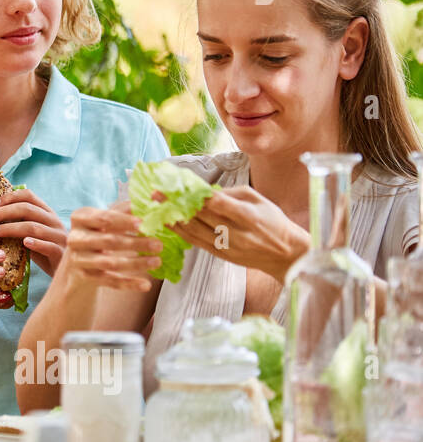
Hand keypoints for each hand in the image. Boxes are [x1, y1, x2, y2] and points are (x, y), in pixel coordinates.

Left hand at [0, 187, 67, 275]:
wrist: (66, 271)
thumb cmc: (43, 252)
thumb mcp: (31, 235)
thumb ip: (18, 225)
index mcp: (46, 212)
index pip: (28, 196)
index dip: (9, 197)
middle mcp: (54, 221)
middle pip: (28, 209)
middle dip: (4, 212)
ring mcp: (59, 237)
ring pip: (34, 227)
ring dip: (11, 228)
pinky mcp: (61, 253)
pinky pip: (48, 246)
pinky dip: (35, 244)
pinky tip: (24, 244)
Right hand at [61, 202, 164, 291]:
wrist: (77, 262)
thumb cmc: (97, 234)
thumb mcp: (105, 220)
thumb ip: (124, 210)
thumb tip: (153, 198)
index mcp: (81, 218)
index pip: (104, 218)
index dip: (124, 221)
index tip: (144, 223)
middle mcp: (76, 238)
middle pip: (109, 241)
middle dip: (136, 243)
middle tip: (159, 244)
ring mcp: (79, 259)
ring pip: (110, 263)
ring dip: (136, 263)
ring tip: (157, 261)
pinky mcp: (85, 277)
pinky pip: (109, 281)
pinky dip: (128, 283)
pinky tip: (146, 284)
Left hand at [170, 186, 309, 281]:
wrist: (285, 254)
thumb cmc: (273, 221)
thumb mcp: (259, 200)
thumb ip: (231, 193)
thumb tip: (205, 190)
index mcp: (249, 217)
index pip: (218, 204)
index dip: (195, 195)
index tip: (176, 185)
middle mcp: (237, 234)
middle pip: (201, 217)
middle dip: (177, 204)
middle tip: (156, 193)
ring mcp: (227, 248)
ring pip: (194, 231)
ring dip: (173, 218)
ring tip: (156, 207)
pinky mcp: (220, 256)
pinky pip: (195, 242)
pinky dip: (180, 232)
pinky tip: (168, 222)